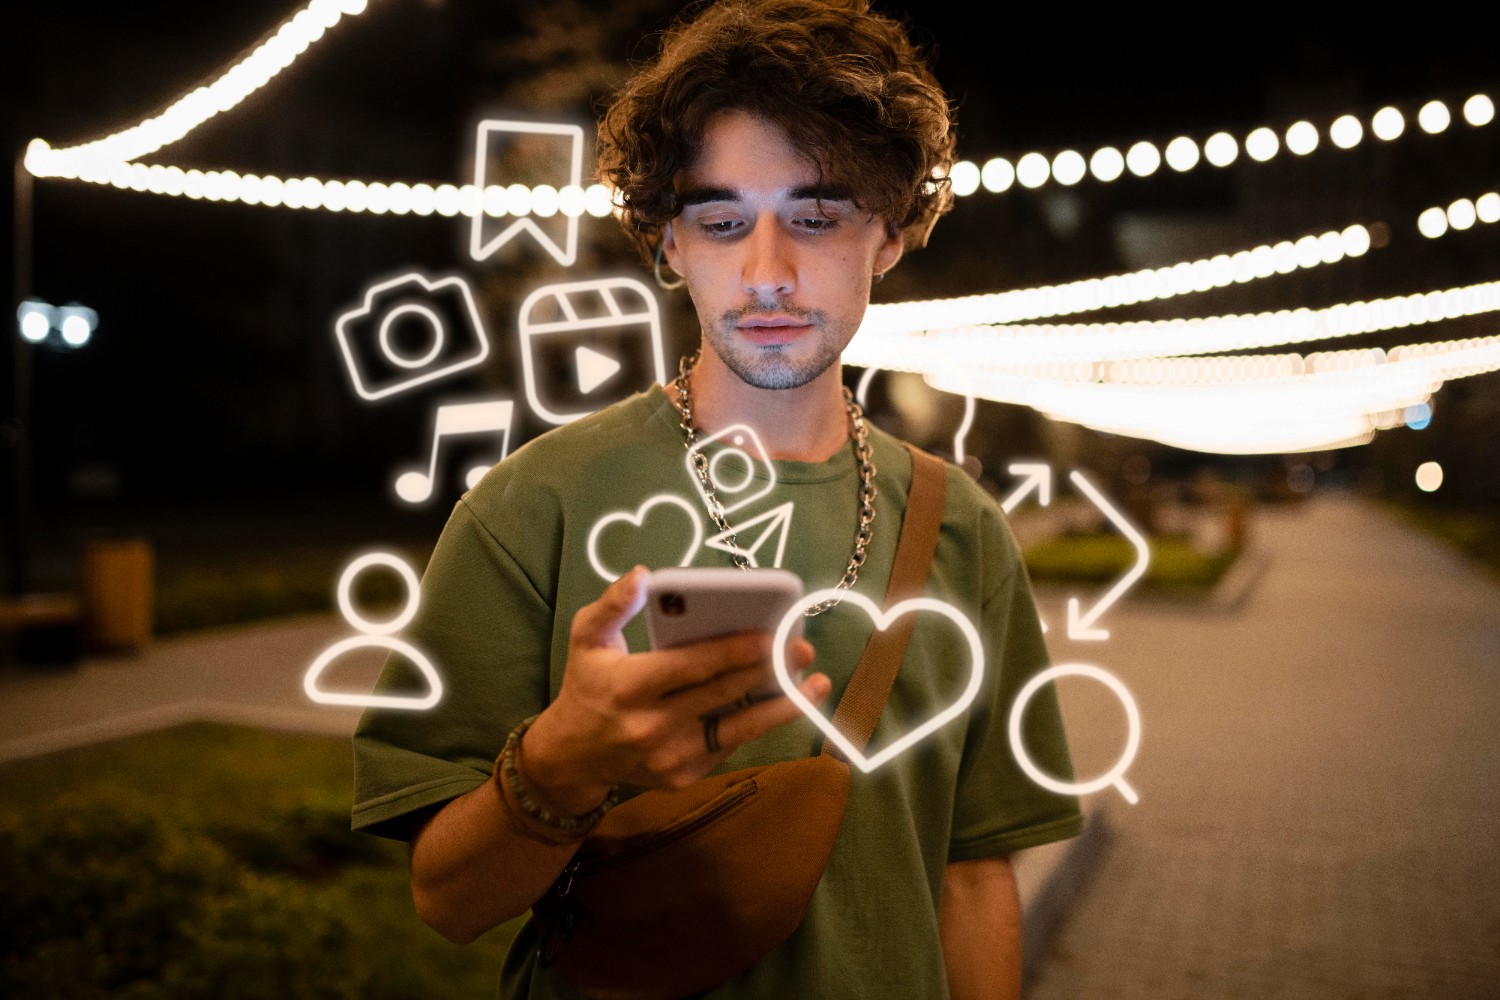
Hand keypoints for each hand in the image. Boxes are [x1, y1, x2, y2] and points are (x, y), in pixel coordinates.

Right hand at [521, 566, 830, 811]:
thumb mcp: (586, 638)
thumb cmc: (586, 685)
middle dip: (768, 670)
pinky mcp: (683, 777)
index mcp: (628, 687)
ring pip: (737, 728)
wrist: (572, 757)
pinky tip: (783, 702)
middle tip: (803, 648)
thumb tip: (643, 575)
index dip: (732, 651)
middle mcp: (650, 727)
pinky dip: (756, 723)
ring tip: (815, 685)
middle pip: (721, 694)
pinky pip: (728, 744)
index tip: (769, 635)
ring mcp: (669, 757)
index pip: (690, 667)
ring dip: (781, 707)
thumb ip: (613, 605)